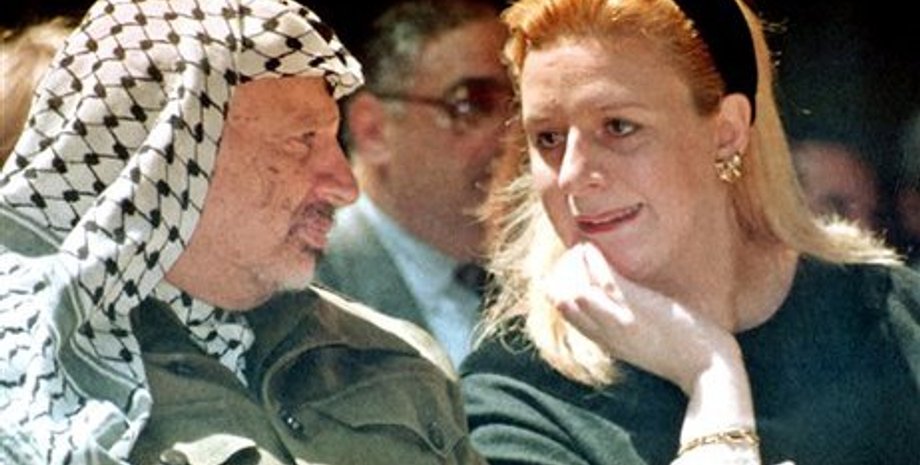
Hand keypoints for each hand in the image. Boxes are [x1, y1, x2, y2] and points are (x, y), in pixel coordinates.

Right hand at [545, 242, 738, 392]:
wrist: (708, 371)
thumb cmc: (687, 355)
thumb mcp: (646, 343)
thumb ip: (630, 326)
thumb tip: (632, 303)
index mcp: (606, 340)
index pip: (564, 311)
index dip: (558, 285)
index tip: (571, 267)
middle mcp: (604, 332)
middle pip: (559, 300)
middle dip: (559, 272)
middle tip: (575, 254)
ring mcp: (616, 319)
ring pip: (570, 290)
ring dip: (572, 263)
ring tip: (584, 248)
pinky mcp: (633, 309)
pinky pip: (600, 279)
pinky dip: (591, 259)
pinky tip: (593, 247)